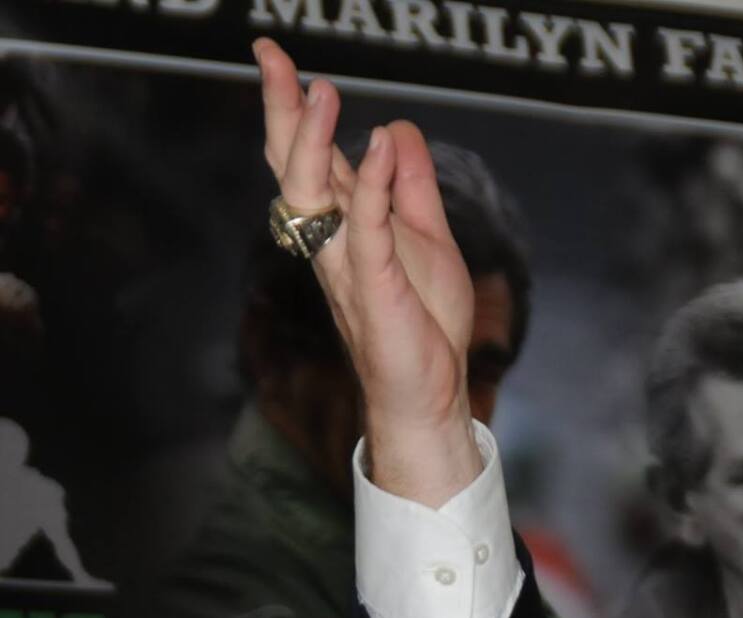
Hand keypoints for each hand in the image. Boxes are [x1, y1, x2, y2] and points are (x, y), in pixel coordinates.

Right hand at [254, 38, 482, 506]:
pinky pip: (365, 227)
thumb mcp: (428, 239)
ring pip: (310, 191)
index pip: (311, 155)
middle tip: (269, 54)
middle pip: (292, 163)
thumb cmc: (423, 325)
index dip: (294, 107)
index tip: (280, 59)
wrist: (428, 393)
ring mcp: (346, 261)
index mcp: (343, 224)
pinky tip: (380, 146)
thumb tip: (399, 130)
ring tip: (323, 90)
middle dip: (280, 108)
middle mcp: (332, 238)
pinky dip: (370, 184)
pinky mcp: (373, 284)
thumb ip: (412, 187)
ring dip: (314, 139)